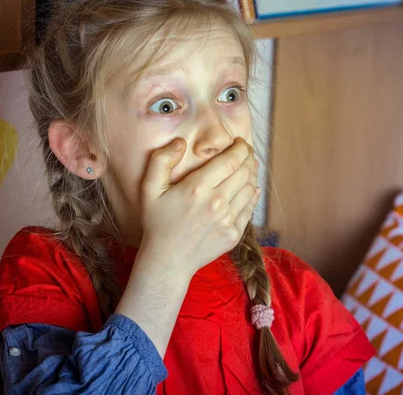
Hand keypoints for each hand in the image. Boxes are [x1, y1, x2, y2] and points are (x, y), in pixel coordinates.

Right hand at [139, 137, 259, 278]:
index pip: (230, 160)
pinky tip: (250, 189)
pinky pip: (250, 209)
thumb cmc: (157, 222)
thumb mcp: (149, 189)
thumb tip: (180, 142)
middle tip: (245, 153)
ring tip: (248, 168)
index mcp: (197, 188)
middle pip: (244, 171)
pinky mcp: (234, 234)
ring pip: (250, 188)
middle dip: (248, 158)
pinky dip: (253, 195)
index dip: (240, 148)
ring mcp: (227, 220)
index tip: (240, 143)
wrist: (168, 260)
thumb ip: (161, 160)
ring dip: (252, 174)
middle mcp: (216, 203)